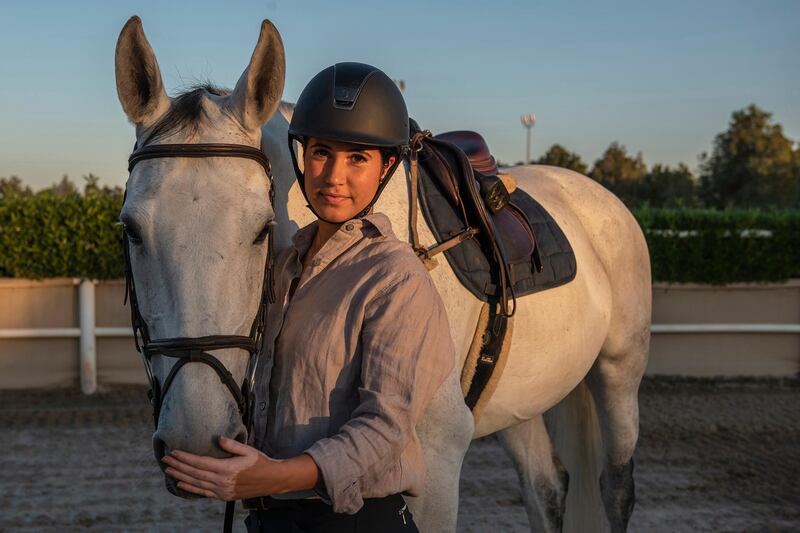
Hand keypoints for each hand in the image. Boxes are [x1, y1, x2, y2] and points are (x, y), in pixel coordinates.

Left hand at [161, 436, 280, 500]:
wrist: (271, 480)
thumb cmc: (261, 463)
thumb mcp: (248, 450)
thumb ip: (232, 445)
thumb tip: (218, 438)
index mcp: (227, 469)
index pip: (200, 462)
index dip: (185, 458)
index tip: (174, 452)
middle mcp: (222, 482)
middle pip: (194, 473)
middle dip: (178, 466)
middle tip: (165, 460)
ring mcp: (222, 491)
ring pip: (196, 483)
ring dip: (180, 476)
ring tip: (168, 470)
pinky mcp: (223, 496)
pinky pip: (203, 492)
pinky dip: (190, 488)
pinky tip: (180, 483)